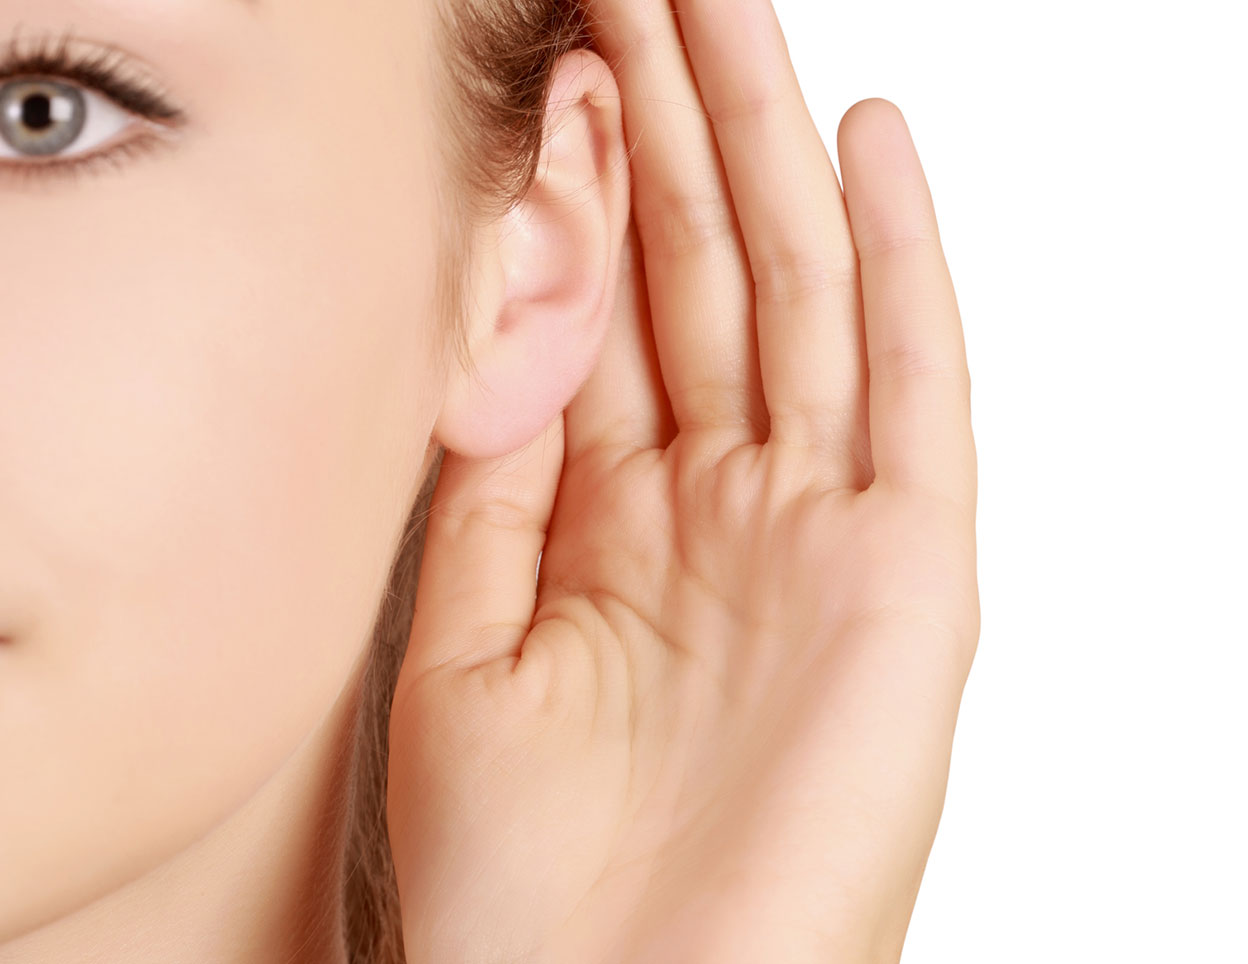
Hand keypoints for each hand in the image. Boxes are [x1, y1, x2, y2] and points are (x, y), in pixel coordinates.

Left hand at [385, 0, 977, 959]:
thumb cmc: (525, 876)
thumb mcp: (469, 643)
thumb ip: (491, 488)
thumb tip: (488, 332)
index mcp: (627, 522)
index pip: (613, 310)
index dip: (584, 183)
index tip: (552, 59)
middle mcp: (732, 505)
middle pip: (707, 274)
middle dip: (673, 121)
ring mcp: (825, 529)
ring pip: (804, 294)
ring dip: (765, 148)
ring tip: (728, 9)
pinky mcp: (912, 573)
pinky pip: (919, 387)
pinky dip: (905, 264)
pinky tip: (873, 145)